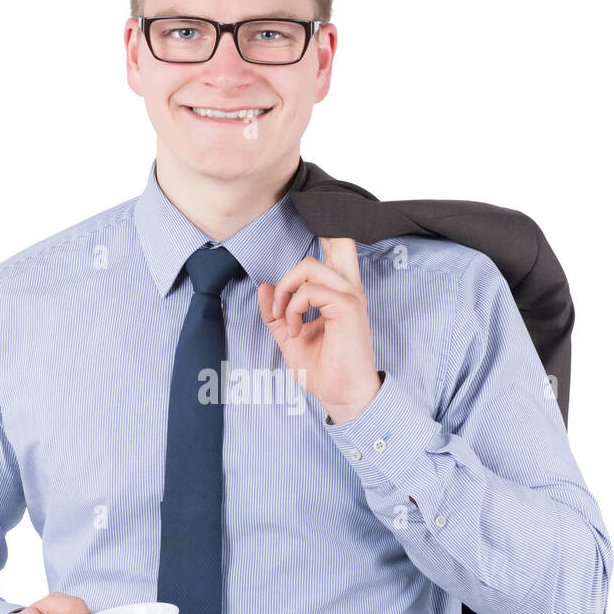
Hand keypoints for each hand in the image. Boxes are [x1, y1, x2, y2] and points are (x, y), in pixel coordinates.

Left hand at [257, 237, 382, 423]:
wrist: (341, 395)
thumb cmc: (323, 369)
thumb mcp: (290, 337)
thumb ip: (276, 312)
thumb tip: (263, 286)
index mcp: (340, 292)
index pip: (341, 246)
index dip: (329, 227)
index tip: (312, 217)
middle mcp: (349, 289)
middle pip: (336, 240)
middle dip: (305, 250)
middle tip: (285, 296)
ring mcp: (350, 296)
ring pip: (308, 266)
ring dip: (285, 292)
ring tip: (285, 319)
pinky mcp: (347, 307)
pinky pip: (308, 290)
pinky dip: (292, 308)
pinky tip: (293, 329)